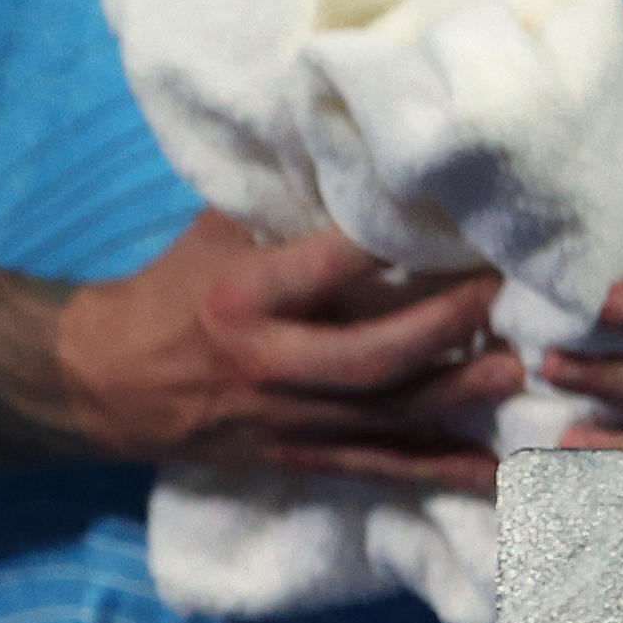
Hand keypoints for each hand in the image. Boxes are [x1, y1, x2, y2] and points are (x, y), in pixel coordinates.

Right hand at [54, 208, 518, 485]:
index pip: (326, 266)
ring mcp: (284, 419)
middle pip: (366, 358)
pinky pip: (375, 468)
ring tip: (515, 374)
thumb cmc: (174, 290)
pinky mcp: (296, 456)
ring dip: (453, 398)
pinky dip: (435, 473)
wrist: (108, 381)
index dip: (389, 243)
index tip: (453, 216)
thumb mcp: (218, 232)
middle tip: (502, 297)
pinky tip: (491, 474)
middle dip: (442, 329)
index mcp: (244, 299)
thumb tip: (373, 148)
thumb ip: (290, 201)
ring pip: (380, 417)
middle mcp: (266, 365)